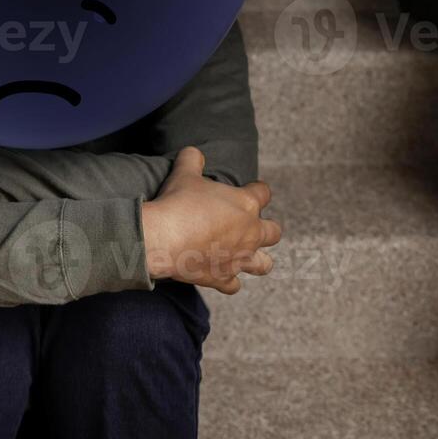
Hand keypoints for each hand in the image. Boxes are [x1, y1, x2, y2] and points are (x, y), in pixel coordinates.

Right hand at [140, 147, 280, 294]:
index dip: (257, 191)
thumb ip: (193, 160)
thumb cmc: (178, 203)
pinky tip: (220, 274)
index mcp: (246, 204)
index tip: (249, 191)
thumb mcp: (184, 174)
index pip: (264, 193)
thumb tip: (193, 153)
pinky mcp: (223, 278)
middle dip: (265, 229)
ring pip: (264, 264)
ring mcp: (239, 258)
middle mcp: (250, 233)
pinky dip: (229, 281)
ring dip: (258, 260)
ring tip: (245, 255)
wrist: (163, 238)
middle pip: (273, 232)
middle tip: (246, 226)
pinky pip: (234, 285)